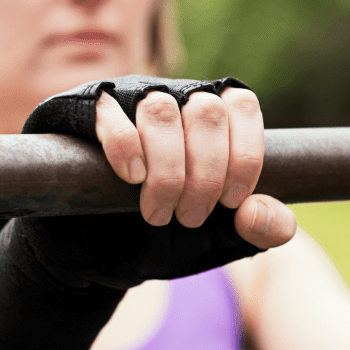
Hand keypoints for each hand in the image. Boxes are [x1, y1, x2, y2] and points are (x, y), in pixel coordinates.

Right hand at [93, 85, 294, 247]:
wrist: (98, 253)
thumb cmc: (167, 236)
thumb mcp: (224, 238)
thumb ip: (263, 229)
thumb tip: (256, 212)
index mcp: (214, 115)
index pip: (242, 107)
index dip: (244, 156)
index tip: (232, 202)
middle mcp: (175, 96)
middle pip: (206, 110)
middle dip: (206, 174)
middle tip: (190, 218)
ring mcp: (130, 98)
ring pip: (160, 110)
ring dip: (167, 170)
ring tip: (157, 213)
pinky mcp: (86, 112)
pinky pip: (109, 114)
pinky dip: (126, 148)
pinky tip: (132, 178)